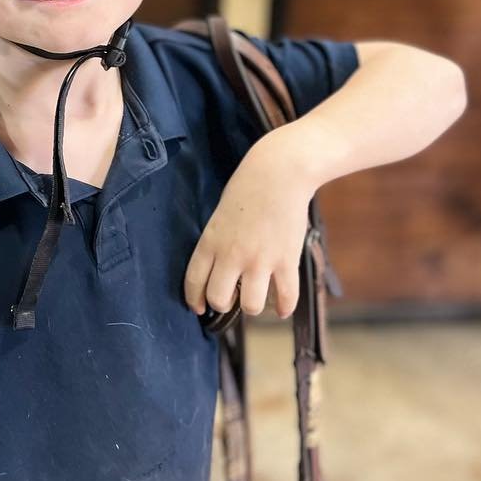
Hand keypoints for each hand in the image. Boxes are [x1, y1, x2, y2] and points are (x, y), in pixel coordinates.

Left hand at [183, 136, 312, 319]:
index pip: (193, 281)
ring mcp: (260, 260)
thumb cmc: (247, 188)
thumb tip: (221, 270)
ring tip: (257, 295)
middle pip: (219, 300)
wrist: (279, 172)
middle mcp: (232, 255)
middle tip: (232, 297)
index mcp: (211, 242)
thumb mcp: (220, 215)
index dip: (194, 300)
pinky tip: (282, 308)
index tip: (199, 307)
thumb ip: (217, 243)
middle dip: (224, 304)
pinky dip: (284, 308)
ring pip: (251, 306)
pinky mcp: (286, 260)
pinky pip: (286, 297)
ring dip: (253, 306)